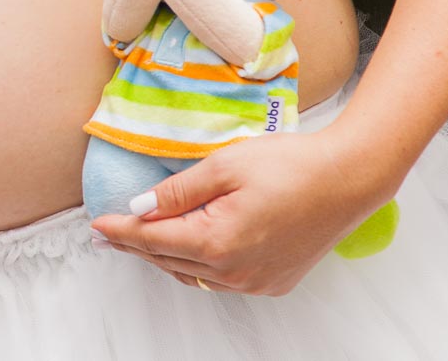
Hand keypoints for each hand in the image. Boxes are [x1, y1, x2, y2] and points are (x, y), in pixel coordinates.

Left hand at [90, 122, 402, 295]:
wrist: (349, 179)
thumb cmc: (292, 165)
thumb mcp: (227, 165)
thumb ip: (179, 190)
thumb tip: (142, 208)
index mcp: (216, 241)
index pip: (152, 239)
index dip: (121, 231)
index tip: (97, 225)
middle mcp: (232, 272)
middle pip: (169, 260)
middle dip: (136, 245)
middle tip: (110, 236)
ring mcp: (254, 281)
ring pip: (194, 274)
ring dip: (166, 256)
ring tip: (143, 241)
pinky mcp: (273, 281)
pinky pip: (221, 279)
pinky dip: (199, 265)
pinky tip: (192, 248)